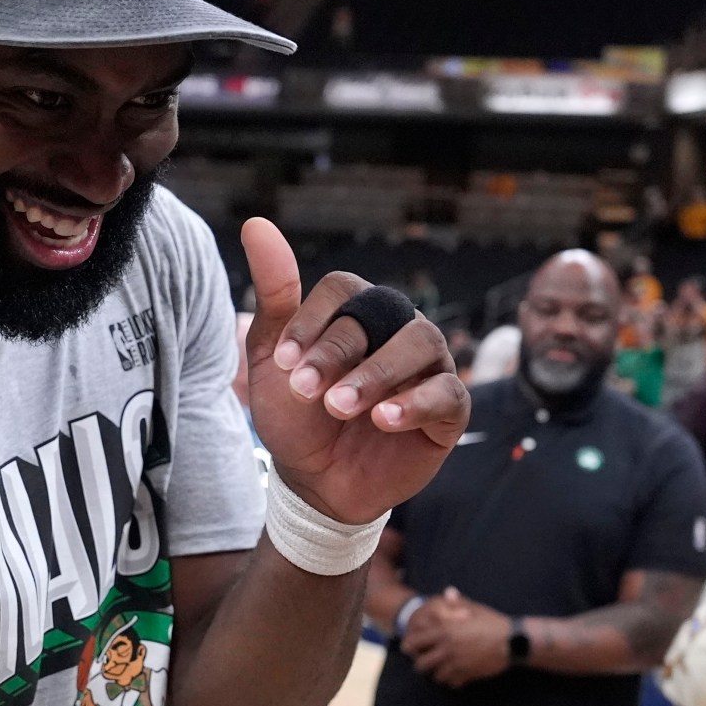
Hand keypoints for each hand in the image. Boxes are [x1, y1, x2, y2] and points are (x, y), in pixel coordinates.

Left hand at [243, 218, 469, 522]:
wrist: (315, 481)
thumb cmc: (296, 415)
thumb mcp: (272, 359)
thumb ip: (274, 295)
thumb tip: (257, 225)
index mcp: (358, 311)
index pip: (345, 290)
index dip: (313, 322)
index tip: (282, 364)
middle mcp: (398, 328)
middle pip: (382, 313)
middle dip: (337, 351)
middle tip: (304, 391)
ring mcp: (428, 366)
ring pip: (420, 343)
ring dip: (376, 374)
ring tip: (340, 407)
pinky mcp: (449, 409)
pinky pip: (447, 392)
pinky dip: (415, 403)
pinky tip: (383, 421)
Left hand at [404, 587, 512, 687]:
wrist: (512, 641)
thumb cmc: (493, 623)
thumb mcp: (474, 609)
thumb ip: (457, 603)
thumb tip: (448, 592)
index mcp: (444, 631)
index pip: (415, 642)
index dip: (410, 646)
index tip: (411, 648)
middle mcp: (446, 649)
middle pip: (421, 664)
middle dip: (421, 664)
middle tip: (426, 661)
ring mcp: (456, 664)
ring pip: (435, 676)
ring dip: (437, 673)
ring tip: (441, 669)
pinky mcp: (467, 675)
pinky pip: (451, 683)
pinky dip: (451, 680)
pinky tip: (456, 675)